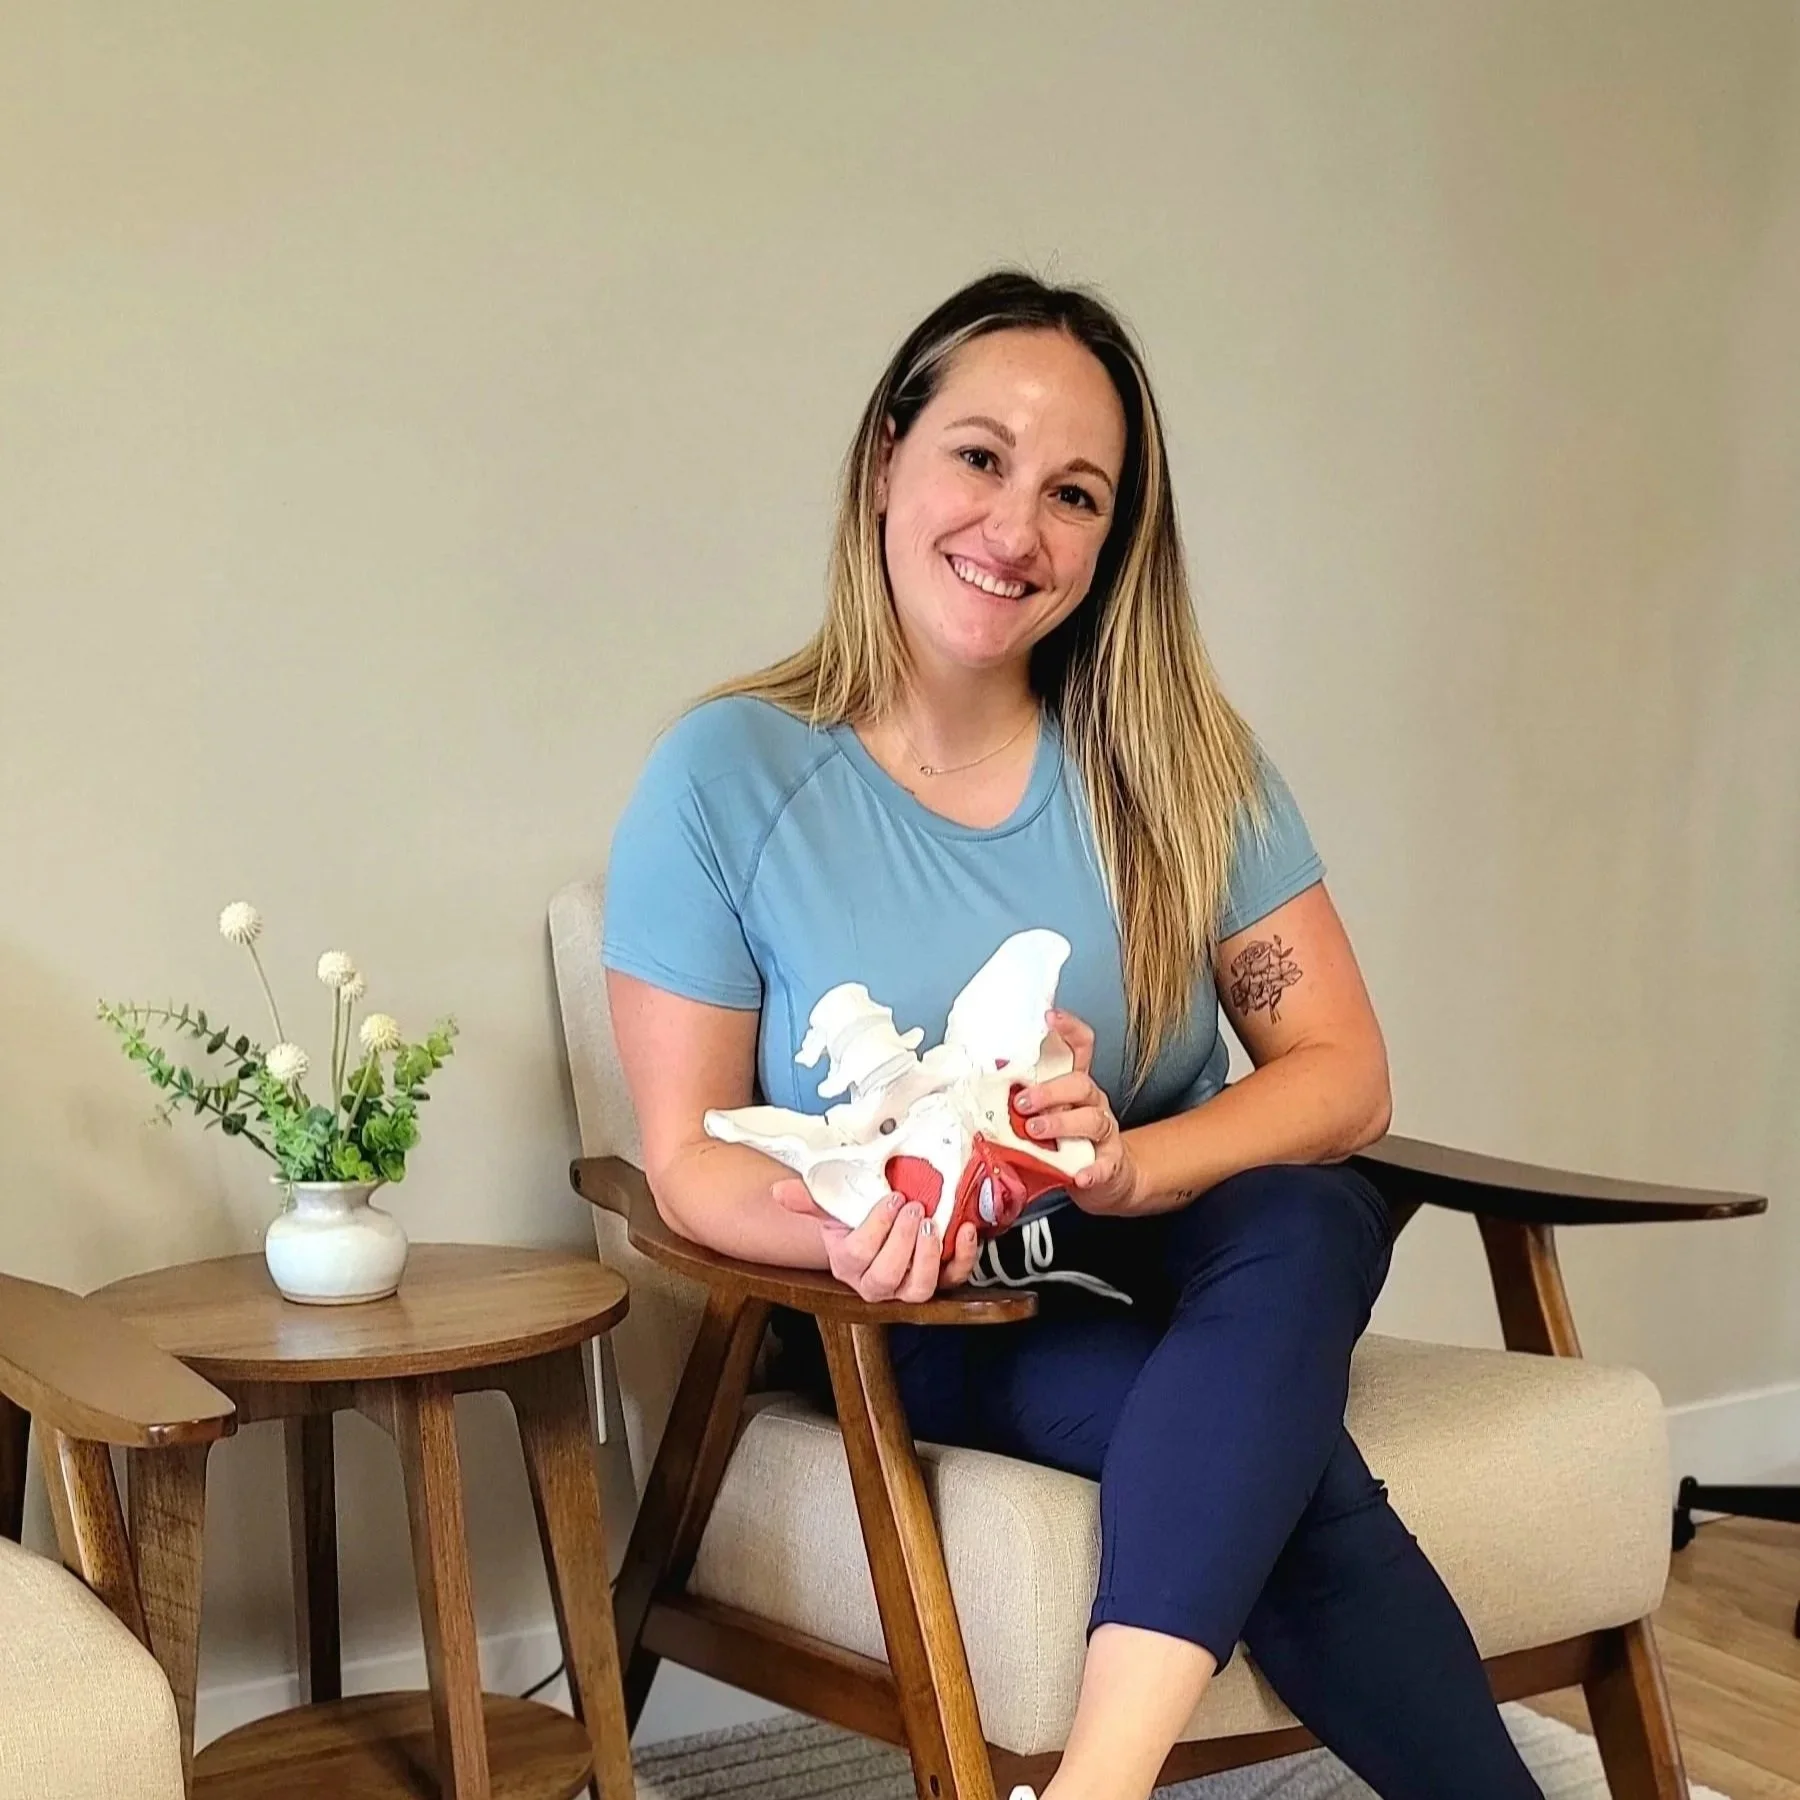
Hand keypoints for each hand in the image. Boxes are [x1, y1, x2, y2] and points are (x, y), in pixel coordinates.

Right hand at [773, 1180, 981, 1301]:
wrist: (878, 1228)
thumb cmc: (856, 1219)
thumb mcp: (833, 1207)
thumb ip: (809, 1199)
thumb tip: (779, 1191)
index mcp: (848, 1264)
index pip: (858, 1255)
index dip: (876, 1228)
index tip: (892, 1198)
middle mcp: (877, 1283)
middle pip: (887, 1278)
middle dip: (902, 1243)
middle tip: (915, 1209)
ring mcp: (908, 1285)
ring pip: (919, 1289)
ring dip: (929, 1257)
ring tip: (934, 1224)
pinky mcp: (939, 1280)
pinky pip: (953, 1279)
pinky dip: (963, 1258)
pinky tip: (966, 1231)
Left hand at [1013, 1008, 1142, 1215]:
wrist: (1104, 1177)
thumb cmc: (1065, 1141)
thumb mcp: (1045, 1114)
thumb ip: (1021, 1100)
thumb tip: (976, 1089)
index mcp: (1073, 1085)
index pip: (1080, 1047)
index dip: (1068, 1028)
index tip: (1049, 1015)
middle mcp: (1092, 1102)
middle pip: (1080, 1083)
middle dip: (1049, 1090)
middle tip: (1021, 1101)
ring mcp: (1104, 1131)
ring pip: (1091, 1118)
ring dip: (1060, 1123)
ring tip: (1034, 1131)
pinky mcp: (1109, 1162)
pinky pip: (1104, 1164)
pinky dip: (1091, 1170)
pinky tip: (1078, 1175)